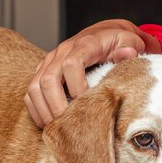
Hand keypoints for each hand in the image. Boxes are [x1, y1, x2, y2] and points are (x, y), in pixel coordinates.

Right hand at [25, 20, 159, 126]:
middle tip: (69, 125)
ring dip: (43, 110)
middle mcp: (62, 51)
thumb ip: (129, 47)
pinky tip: (48, 124)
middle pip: (48, 79)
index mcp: (84, 44)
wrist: (106, 34)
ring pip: (34, 87)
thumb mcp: (130, 40)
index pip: (72, 64)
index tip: (87, 103)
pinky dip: (36, 110)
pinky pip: (31, 92)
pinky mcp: (43, 70)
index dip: (77, 86)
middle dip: (57, 105)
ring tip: (58, 129)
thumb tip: (126, 54)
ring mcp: (50, 61)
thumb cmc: (118, 41)